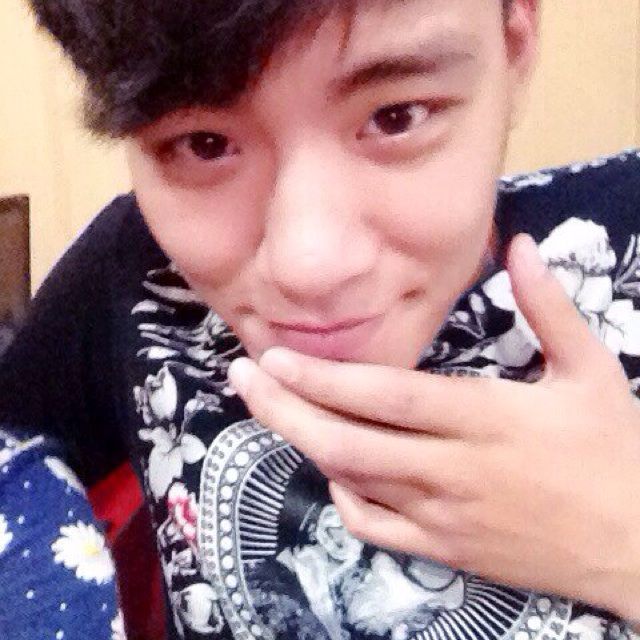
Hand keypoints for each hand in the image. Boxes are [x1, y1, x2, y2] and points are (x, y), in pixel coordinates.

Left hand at [228, 234, 639, 619]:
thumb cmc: (614, 451)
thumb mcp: (593, 369)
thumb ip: (550, 306)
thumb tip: (521, 243)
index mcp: (484, 420)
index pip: (386, 397)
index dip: (324, 379)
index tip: (273, 359)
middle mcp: (451, 470)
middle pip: (347, 443)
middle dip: (285, 410)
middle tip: (243, 380)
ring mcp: (443, 518)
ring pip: (352, 482)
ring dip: (304, 444)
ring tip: (269, 410)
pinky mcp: (445, 551)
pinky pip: (375, 528)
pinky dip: (343, 496)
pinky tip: (333, 470)